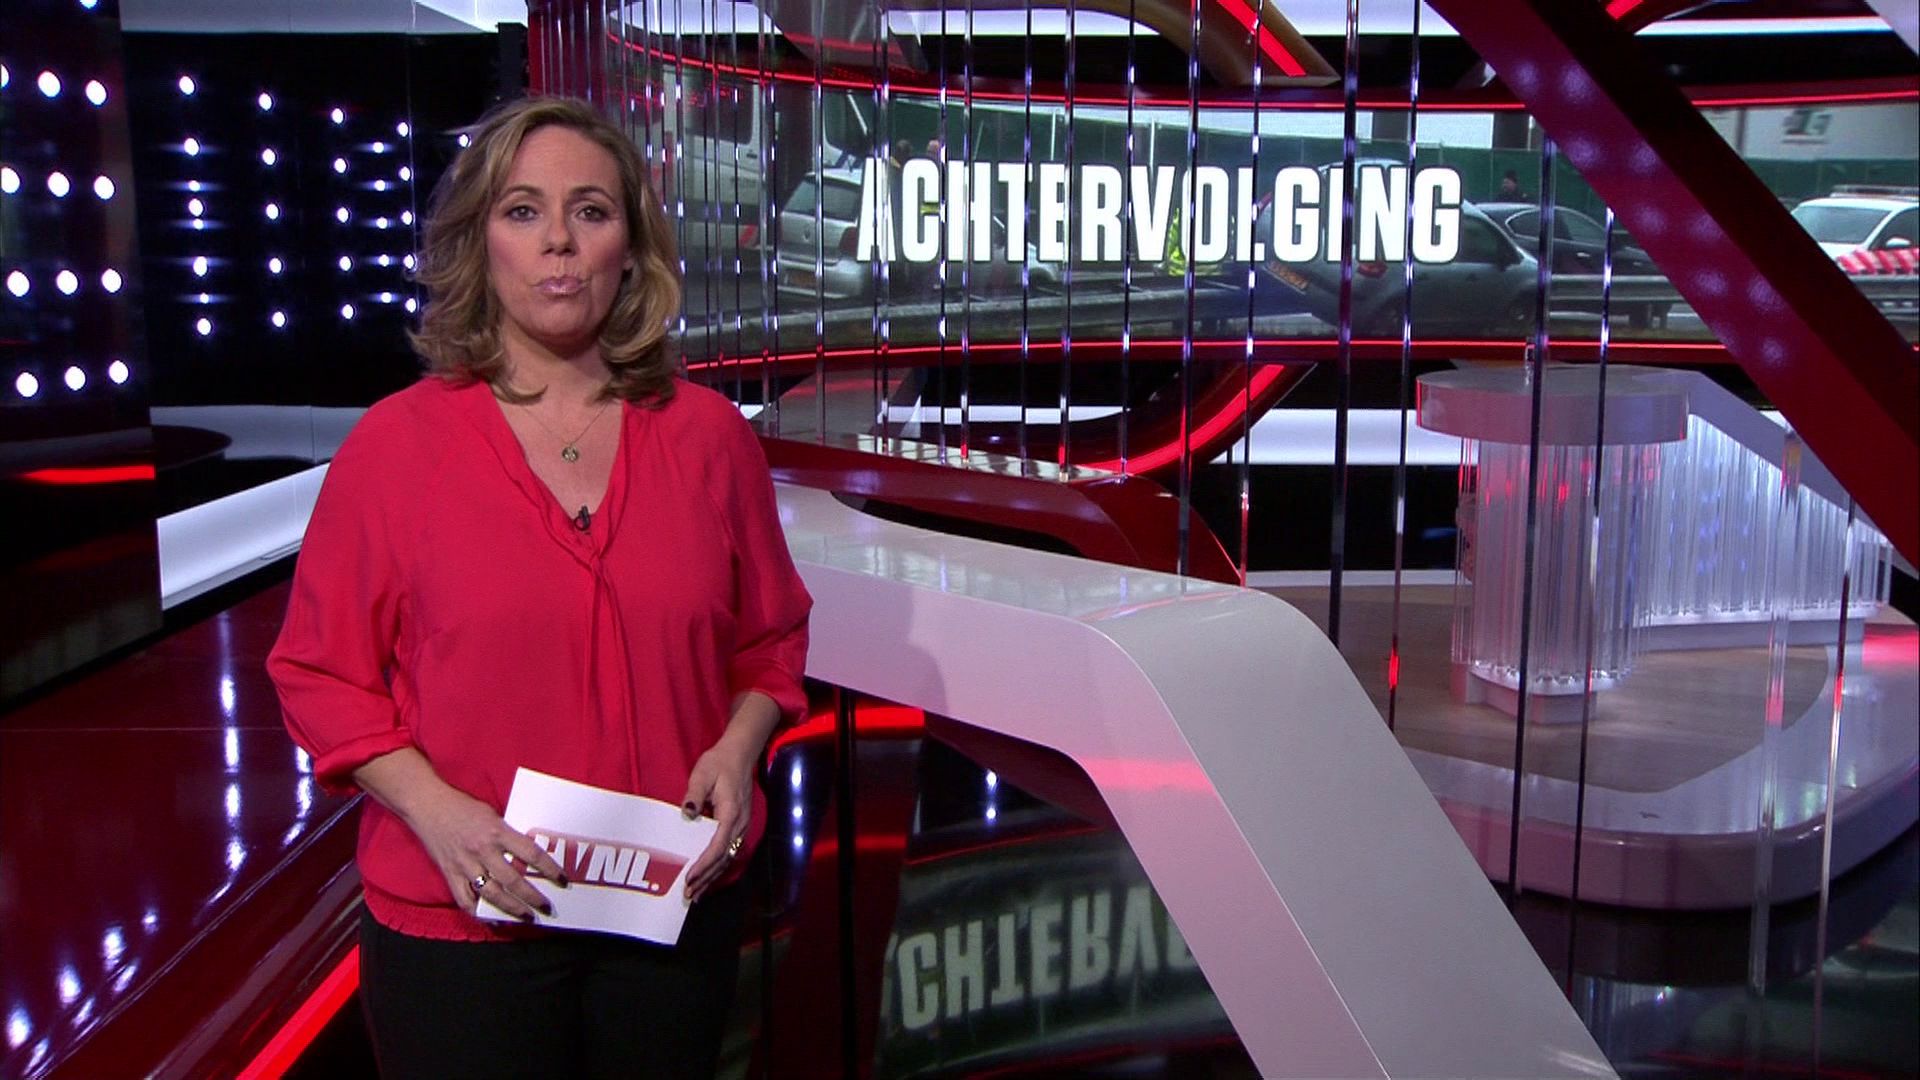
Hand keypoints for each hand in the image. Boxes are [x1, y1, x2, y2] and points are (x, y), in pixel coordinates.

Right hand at [406, 782, 567, 919]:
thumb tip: (528, 855)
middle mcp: (482, 850)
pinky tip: (493, 918)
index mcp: (497, 831)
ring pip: (492, 894)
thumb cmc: (462, 807)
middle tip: (547, 908)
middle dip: (533, 897)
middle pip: (513, 880)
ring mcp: (465, 865)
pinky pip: (465, 899)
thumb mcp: (493, 815)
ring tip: (527, 917)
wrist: (427, 805)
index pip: (531, 854)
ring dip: (512, 908)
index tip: (562, 880)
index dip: (549, 869)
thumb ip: (508, 835)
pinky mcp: (449, 874)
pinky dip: (479, 911)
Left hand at [681, 734, 757, 901]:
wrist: (740, 754)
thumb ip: (694, 795)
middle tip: (688, 895)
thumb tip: (687, 813)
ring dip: (711, 877)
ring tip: (695, 894)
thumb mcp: (702, 774)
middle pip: (723, 858)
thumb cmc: (719, 763)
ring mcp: (741, 827)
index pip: (718, 846)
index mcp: (731, 813)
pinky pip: (728, 852)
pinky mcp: (738, 827)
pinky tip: (707, 877)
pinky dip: (717, 868)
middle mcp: (739, 825)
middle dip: (706, 878)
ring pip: (727, 858)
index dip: (704, 864)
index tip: (690, 878)